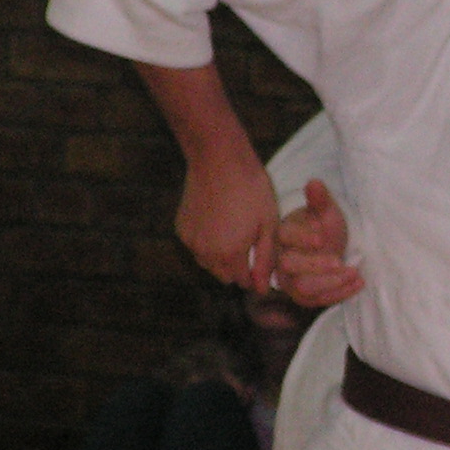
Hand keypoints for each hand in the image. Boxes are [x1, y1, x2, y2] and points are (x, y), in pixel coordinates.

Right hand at [175, 147, 281, 292]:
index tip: (263, 253)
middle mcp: (206, 254)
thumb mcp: (268, 224)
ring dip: (221, 255)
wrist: (219, 159)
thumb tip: (261, 290)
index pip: (244, 281)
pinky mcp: (181, 229)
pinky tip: (218, 219)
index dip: (256, 271)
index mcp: (230, 255)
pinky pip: (197, 246)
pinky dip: (207, 241)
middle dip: (238, 266)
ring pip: (209, 263)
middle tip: (249, 239)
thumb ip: (265, 260)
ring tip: (234, 228)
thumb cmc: (251, 189)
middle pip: (225, 276)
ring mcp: (190, 242)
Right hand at [273, 180, 364, 306]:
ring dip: (331, 283)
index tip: (322, 238)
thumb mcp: (325, 211)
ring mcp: (289, 281)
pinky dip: (339, 294)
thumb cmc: (323, 227)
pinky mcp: (303, 297)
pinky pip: (317, 301)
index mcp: (283, 234)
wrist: (329, 247)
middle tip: (340, 261)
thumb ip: (320, 200)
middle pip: (289, 266)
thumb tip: (314, 183)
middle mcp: (280, 259)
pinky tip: (358, 283)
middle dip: (316, 266)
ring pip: (302, 288)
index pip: (284, 236)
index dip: (302, 238)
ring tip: (355, 273)